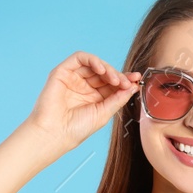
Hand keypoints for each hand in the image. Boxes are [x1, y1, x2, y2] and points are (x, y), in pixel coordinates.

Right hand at [21, 51, 138, 158]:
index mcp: (94, 97)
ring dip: (108, 69)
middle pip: (105, 73)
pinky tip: (101, 69)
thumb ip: (118, 99)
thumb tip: (133, 87)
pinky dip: (93, 60)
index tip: (137, 81)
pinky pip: (80, 58)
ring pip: (94, 64)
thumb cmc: (76, 129)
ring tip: (115, 79)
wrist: (55, 134)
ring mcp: (73, 78)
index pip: (112, 84)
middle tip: (127, 82)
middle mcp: (84, 86)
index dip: (125, 81)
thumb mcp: (104, 113)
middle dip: (119, 75)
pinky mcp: (63, 72)